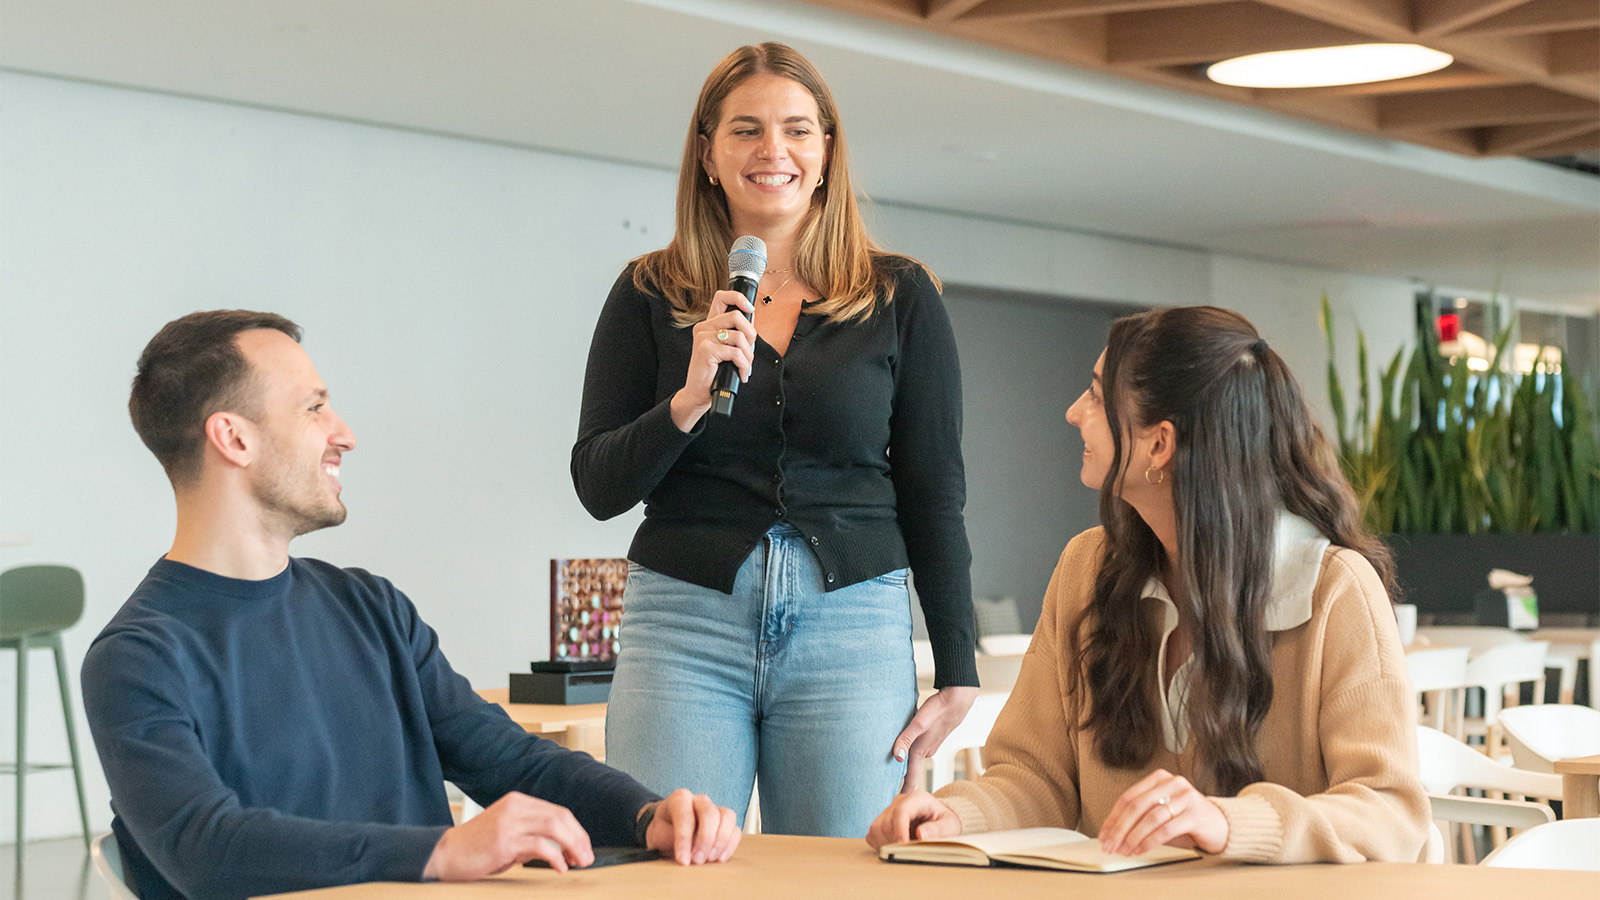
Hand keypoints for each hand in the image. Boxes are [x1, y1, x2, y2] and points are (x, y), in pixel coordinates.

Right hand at [423, 792, 593, 879]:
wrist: (445, 854)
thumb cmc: (476, 848)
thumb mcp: (508, 834)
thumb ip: (532, 836)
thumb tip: (560, 849)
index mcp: (518, 802)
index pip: (558, 811)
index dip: (576, 830)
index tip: (584, 848)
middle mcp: (515, 807)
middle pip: (560, 817)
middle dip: (579, 838)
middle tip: (587, 857)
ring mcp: (509, 822)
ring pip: (554, 827)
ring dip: (572, 845)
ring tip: (578, 861)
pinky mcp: (504, 840)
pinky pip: (539, 845)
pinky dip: (555, 856)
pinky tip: (559, 867)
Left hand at [644, 788, 740, 864]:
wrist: (668, 830)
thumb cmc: (663, 831)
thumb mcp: (657, 835)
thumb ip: (669, 841)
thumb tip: (684, 856)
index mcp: (680, 799)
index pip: (685, 816)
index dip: (684, 840)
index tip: (683, 860)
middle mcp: (699, 800)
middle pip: (710, 814)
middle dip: (705, 840)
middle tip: (698, 861)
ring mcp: (715, 808)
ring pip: (728, 817)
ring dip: (721, 841)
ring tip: (710, 859)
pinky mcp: (725, 822)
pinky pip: (735, 829)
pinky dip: (730, 845)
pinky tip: (720, 858)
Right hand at [670, 290, 756, 430]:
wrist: (698, 393)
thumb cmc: (714, 373)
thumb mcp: (726, 349)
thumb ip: (736, 333)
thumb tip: (752, 319)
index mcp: (709, 324)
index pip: (722, 297)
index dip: (738, 298)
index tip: (750, 309)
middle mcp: (703, 327)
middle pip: (736, 316)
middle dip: (751, 335)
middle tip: (749, 352)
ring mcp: (703, 337)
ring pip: (739, 336)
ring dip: (748, 355)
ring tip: (745, 366)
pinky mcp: (706, 349)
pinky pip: (736, 352)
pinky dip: (743, 365)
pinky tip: (741, 373)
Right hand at [865, 789, 961, 848]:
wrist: (938, 820)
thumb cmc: (945, 822)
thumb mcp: (950, 826)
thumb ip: (937, 829)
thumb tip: (920, 834)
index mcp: (917, 798)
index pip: (901, 811)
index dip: (900, 831)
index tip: (904, 846)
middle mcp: (899, 801)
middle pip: (886, 823)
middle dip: (896, 842)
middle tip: (909, 852)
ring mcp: (888, 810)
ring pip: (876, 829)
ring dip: (887, 844)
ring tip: (903, 849)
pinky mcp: (881, 820)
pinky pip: (872, 834)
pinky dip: (880, 844)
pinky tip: (895, 846)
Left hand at [892, 686, 978, 792]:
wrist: (957, 701)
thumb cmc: (938, 711)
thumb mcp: (918, 723)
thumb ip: (906, 739)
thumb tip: (897, 758)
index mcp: (921, 751)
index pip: (910, 777)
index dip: (903, 790)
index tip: (896, 804)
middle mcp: (926, 751)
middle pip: (911, 769)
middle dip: (901, 779)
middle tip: (887, 788)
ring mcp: (930, 745)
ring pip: (915, 758)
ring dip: (906, 764)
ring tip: (893, 771)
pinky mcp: (932, 737)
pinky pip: (919, 748)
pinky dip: (911, 751)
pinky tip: (906, 748)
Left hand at [1097, 769, 1227, 856]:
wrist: (1220, 825)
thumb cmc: (1186, 820)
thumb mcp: (1160, 813)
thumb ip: (1139, 818)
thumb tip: (1113, 834)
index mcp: (1159, 778)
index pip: (1129, 797)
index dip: (1113, 817)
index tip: (1104, 834)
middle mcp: (1173, 782)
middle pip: (1137, 806)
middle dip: (1120, 828)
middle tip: (1110, 845)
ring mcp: (1186, 796)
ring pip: (1151, 817)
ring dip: (1134, 837)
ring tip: (1125, 850)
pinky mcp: (1195, 813)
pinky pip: (1166, 829)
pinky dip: (1150, 841)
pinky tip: (1141, 850)